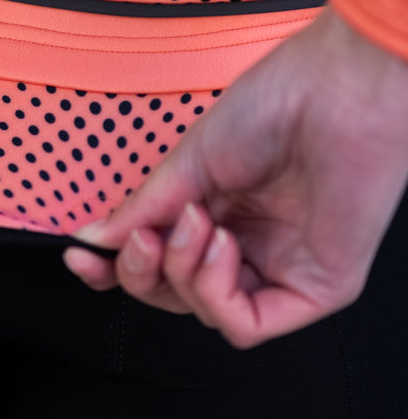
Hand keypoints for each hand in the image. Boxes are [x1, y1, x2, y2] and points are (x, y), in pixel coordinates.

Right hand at [63, 6, 407, 346]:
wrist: (338, 92)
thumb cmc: (279, 103)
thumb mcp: (190, 160)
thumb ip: (143, 209)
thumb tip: (95, 240)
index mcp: (221, 207)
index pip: (161, 259)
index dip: (117, 266)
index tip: (81, 255)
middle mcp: (250, 241)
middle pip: (174, 293)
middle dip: (141, 271)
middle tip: (140, 237)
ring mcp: (281, 267)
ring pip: (204, 312)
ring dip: (181, 270)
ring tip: (193, 221)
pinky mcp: (315, 290)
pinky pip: (246, 325)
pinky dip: (215, 293)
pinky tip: (219, 248)